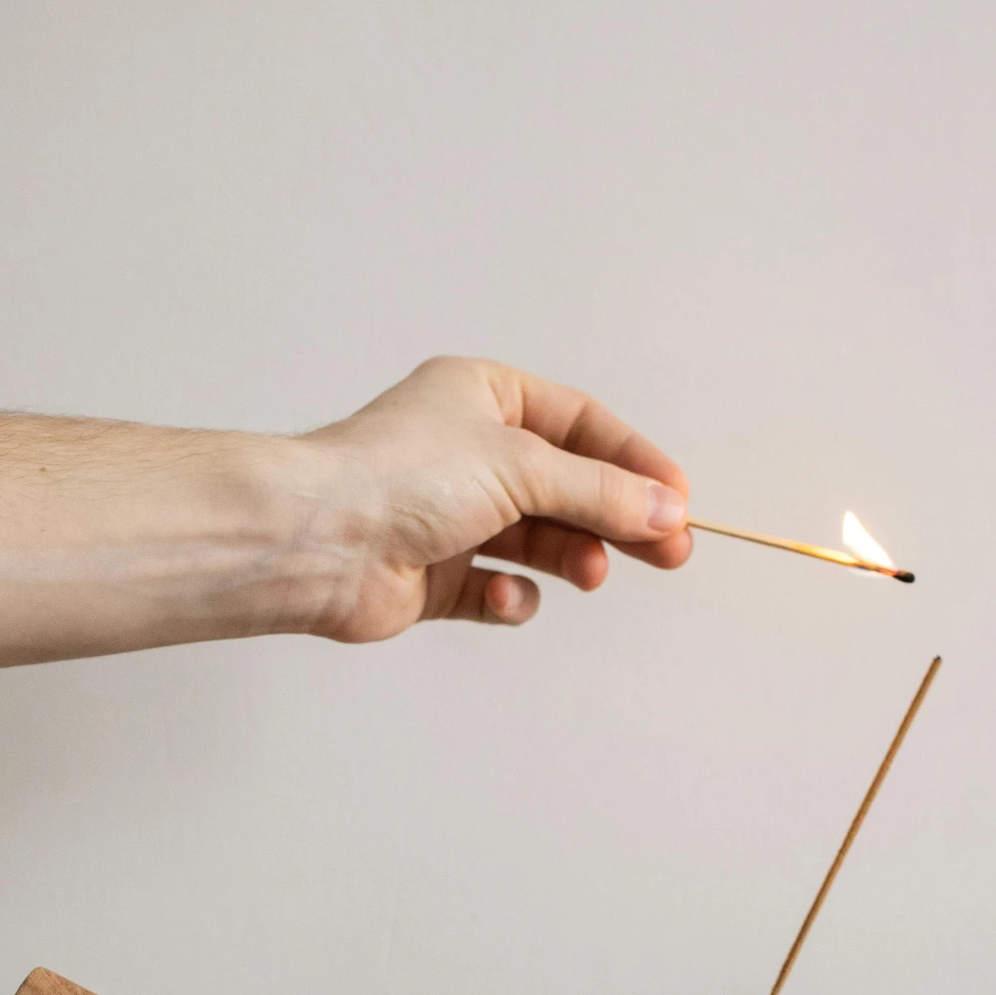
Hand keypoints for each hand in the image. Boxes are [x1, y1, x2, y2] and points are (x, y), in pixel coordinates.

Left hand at [290, 357, 690, 640]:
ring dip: (572, 557)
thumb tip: (667, 509)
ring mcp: (449, 516)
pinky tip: (505, 594)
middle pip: (568, 486)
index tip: (679, 499)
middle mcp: (466, 453)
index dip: (634, 461)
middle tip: (672, 550)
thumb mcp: (523, 465)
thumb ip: (602, 492)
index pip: (581, 425)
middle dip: (618, 518)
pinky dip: (511, 596)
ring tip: (591, 572)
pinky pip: (496, 589)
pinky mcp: (433, 576)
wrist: (316, 540)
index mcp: (482, 398)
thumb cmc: (399, 475)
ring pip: (538, 540)